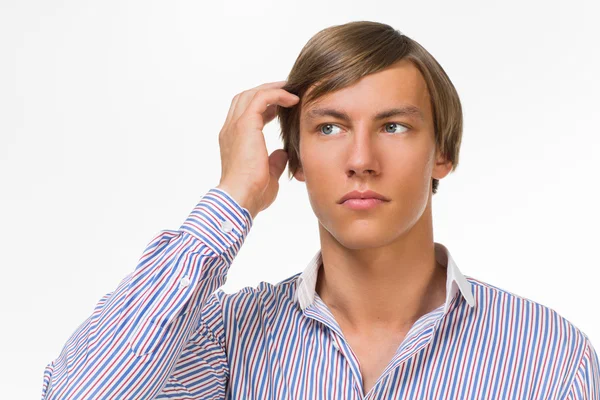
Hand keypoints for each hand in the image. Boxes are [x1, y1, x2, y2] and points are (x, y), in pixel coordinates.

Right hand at [216, 80, 299, 219]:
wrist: (241, 198)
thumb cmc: (252, 194)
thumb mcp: (268, 175)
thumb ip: (274, 162)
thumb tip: (282, 154)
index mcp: (232, 141)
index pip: (244, 113)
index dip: (263, 107)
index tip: (281, 107)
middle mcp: (230, 130)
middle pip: (245, 98)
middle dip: (267, 92)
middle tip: (287, 91)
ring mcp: (235, 126)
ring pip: (252, 94)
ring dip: (273, 89)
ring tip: (291, 90)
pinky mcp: (245, 125)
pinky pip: (262, 98)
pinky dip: (277, 95)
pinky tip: (293, 100)